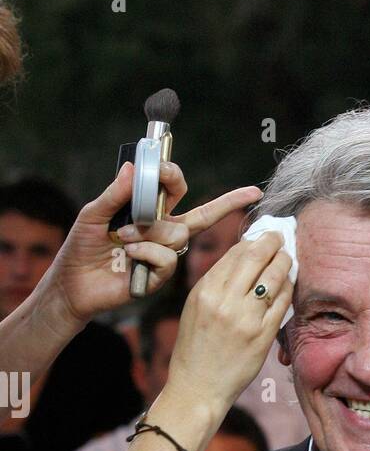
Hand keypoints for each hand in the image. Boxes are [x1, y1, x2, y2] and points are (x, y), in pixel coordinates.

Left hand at [36, 161, 262, 331]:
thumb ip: (114, 194)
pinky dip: (147, 252)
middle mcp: (159, 234)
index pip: (173, 193)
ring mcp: (160, 256)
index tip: (163, 167)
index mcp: (147, 214)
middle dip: (215, 205)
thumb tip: (132, 167)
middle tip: (168, 180)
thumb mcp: (93, 214)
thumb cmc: (82, 246)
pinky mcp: (157, 277)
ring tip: (123, 237)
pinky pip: (167, 259)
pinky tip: (129, 254)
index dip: (174, 177)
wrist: (72, 283)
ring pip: (178, 235)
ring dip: (149, 231)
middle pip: (197, 217)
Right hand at [155, 229, 293, 441]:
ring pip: (274, 277)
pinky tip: (290, 283)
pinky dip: (288, 289)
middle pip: (256, 257)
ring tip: (289, 258)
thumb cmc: (196, 347)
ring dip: (285, 262)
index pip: (235, 252)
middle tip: (283, 237)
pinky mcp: (261, 337)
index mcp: (205, 290)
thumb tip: (244, 256)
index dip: (254, 240)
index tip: (264, 236)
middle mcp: (224, 301)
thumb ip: (217, 283)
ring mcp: (244, 319)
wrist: (198, 386)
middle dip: (273, 242)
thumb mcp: (196, 307)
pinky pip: (282, 304)